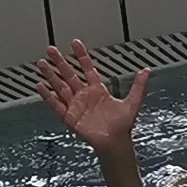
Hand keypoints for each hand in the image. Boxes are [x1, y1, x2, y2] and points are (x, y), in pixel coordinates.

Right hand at [34, 39, 145, 156]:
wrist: (115, 143)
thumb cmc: (122, 126)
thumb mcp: (132, 103)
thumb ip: (138, 86)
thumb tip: (147, 71)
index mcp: (98, 90)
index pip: (87, 68)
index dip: (82, 56)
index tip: (75, 43)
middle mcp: (84, 95)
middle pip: (69, 74)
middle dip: (60, 62)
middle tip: (51, 49)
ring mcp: (75, 105)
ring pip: (60, 86)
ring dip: (51, 75)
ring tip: (41, 63)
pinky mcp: (69, 116)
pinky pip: (56, 104)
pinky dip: (48, 95)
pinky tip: (40, 85)